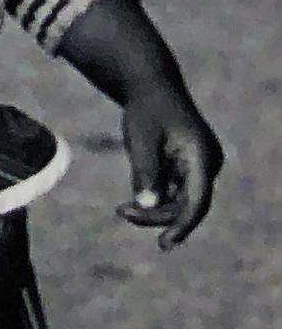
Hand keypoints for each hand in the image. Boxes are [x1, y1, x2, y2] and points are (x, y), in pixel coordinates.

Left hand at [115, 78, 222, 244]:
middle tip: (122, 213)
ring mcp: (198, 168)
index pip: (198, 201)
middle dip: (157, 215)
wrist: (149, 85)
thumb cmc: (145, 109)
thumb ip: (144, 171)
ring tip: (123, 210)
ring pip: (179, 202)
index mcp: (202, 155)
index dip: (183, 225)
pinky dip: (154, 199)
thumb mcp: (140, 138)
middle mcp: (206, 165)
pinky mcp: (187, 170)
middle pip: (186, 204)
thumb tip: (145, 205)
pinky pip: (173, 193)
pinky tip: (131, 203)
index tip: (165, 244)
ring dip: (154, 210)